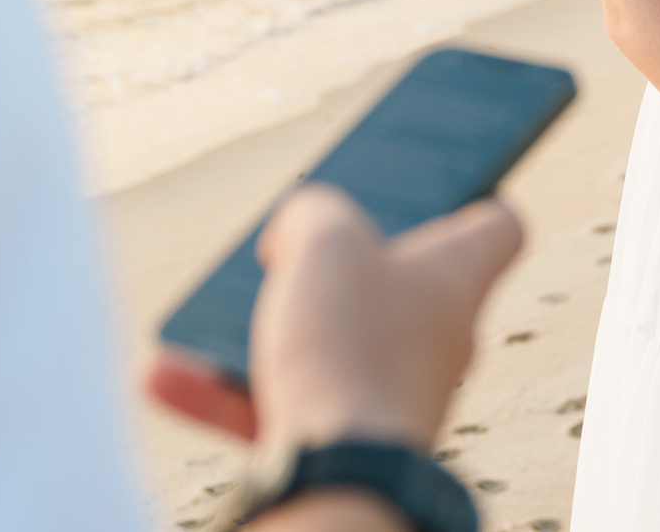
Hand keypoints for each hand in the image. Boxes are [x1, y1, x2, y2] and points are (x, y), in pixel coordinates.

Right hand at [145, 185, 523, 449]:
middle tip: (290, 245)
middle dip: (336, 265)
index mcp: (456, 277)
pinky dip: (224, 390)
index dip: (469, 197)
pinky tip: (163, 374)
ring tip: (207, 314)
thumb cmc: (350, 344)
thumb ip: (312, 212)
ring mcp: (392, 394)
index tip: (436, 185)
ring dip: (262, 328)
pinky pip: (278, 404)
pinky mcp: (345, 440)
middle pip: (396, 285)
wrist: (338, 473)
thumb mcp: (324, 238)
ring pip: (325, 346)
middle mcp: (437, 339)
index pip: (496, 227)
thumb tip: (297, 234)